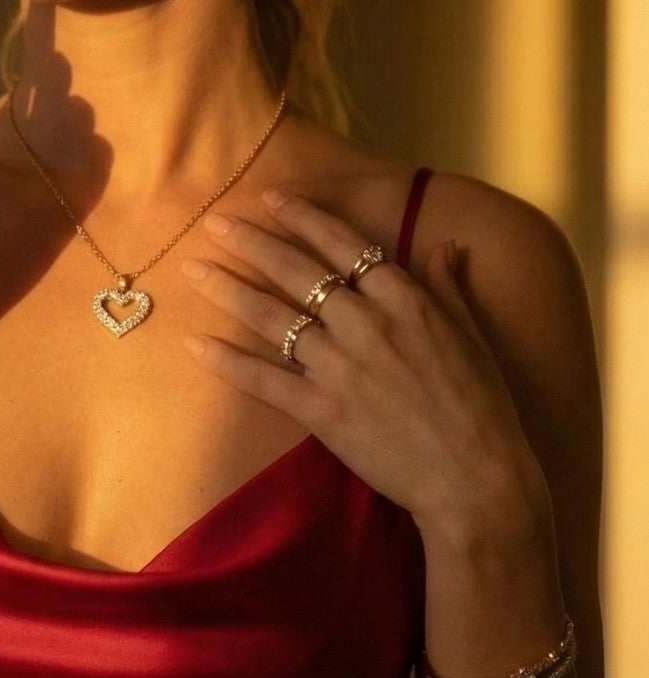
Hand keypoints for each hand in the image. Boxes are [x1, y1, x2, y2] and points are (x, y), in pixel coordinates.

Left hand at [180, 189, 544, 535]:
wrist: (477, 478)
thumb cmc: (482, 406)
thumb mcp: (471, 335)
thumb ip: (448, 287)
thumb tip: (447, 246)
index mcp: (403, 300)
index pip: (343, 245)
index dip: (303, 218)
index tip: (270, 198)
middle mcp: (366, 324)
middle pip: (298, 272)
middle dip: (252, 243)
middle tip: (215, 223)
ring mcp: (340, 367)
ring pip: (273, 317)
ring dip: (229, 289)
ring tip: (195, 269)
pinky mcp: (322, 411)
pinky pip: (265, 379)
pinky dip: (227, 361)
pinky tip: (196, 343)